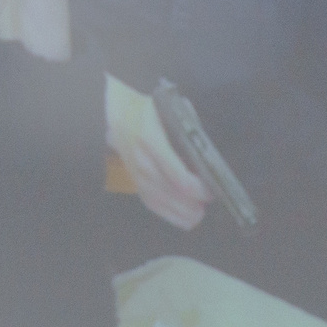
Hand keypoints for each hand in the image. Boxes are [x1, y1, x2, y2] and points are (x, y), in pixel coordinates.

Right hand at [106, 74, 208, 229]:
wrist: (117, 113)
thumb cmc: (150, 108)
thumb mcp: (171, 110)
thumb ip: (189, 127)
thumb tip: (206, 150)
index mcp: (150, 139)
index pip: (175, 173)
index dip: (195, 187)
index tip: (210, 190)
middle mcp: (140, 159)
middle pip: (167, 190)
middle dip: (188, 203)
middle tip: (206, 208)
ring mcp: (134, 172)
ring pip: (157, 199)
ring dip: (178, 212)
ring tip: (196, 218)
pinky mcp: (133, 179)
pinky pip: (149, 200)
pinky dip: (166, 212)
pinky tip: (181, 218)